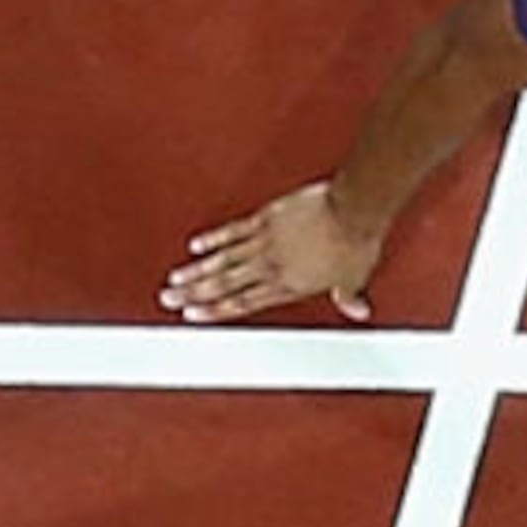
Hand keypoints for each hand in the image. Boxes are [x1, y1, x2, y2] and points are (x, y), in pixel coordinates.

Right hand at [160, 183, 384, 321]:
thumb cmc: (353, 242)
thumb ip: (347, 295)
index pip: (243, 303)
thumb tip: (357, 309)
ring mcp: (264, 242)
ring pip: (222, 261)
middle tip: (170, 299)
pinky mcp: (264, 218)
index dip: (216, 310)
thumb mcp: (354, 276)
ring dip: (196, 271)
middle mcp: (270, 267)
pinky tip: (197, 245)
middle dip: (193, 293)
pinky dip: (213, 239)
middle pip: (223, 284)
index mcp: (289, 286)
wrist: (351, 211)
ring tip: (174, 279)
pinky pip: (233, 232)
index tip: (194, 314)